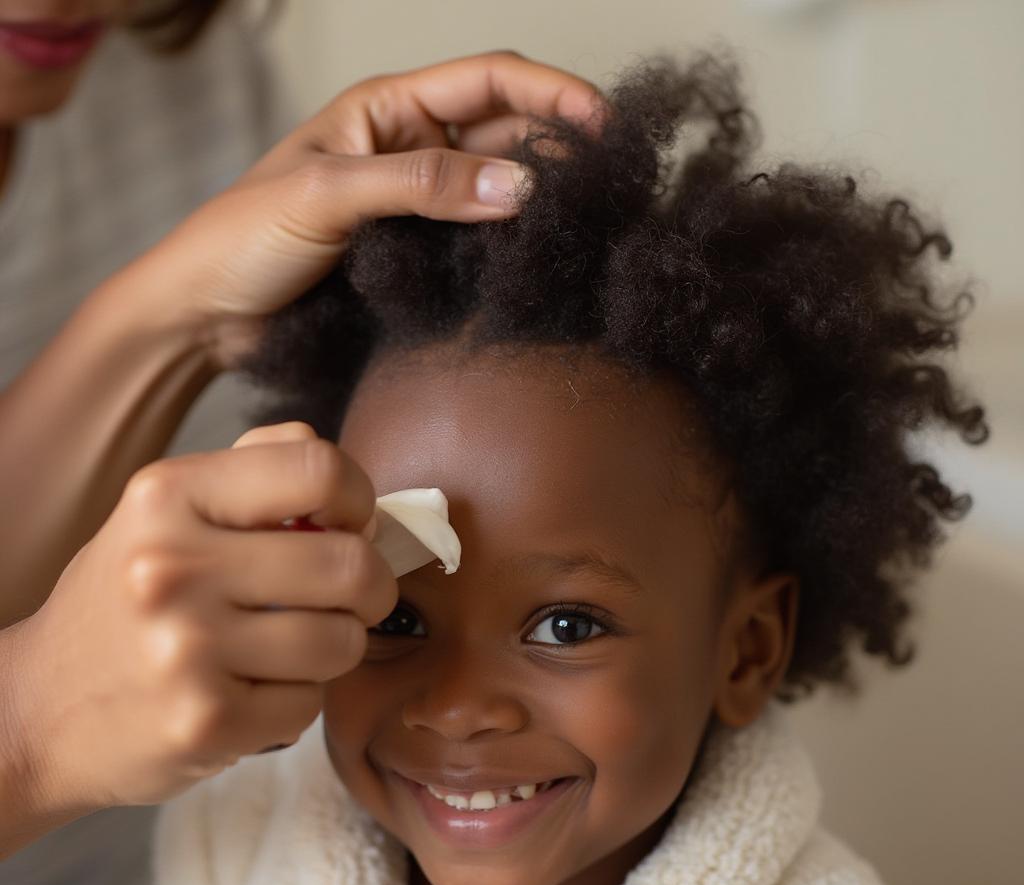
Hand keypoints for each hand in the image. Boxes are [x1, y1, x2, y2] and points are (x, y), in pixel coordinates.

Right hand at [3, 423, 395, 825]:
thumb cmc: (127, 599)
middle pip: (351, 563)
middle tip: (353, 599)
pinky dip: (298, 699)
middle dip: (371, 586)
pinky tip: (254, 691)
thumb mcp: (167, 512)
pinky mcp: (206, 721)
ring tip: (292, 646)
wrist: (40, 709)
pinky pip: (311, 702)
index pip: (319, 468)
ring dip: (336, 646)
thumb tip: (349, 486)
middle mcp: (172, 566)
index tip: (349, 525)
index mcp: (168, 496)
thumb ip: (257, 471)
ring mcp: (187, 649)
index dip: (358, 497)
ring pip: (342, 640)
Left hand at [111, 51, 600, 364]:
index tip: (603, 123)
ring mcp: (413, 207)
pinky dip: (507, 245)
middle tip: (608, 177)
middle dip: (558, 144)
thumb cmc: (240, 239)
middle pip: (504, 131)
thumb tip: (521, 186)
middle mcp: (408, 150)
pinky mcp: (412, 258)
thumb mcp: (328, 193)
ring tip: (584, 215)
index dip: (551, 94)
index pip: (488, 81)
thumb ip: (423, 185)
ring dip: (539, 197)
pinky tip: (533, 255)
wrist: (205, 316)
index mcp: (385, 110)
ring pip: (495, 188)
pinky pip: (474, 242)